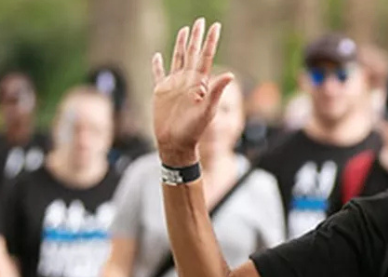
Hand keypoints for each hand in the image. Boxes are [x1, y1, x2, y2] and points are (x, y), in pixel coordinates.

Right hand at [151, 17, 235, 166]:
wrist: (176, 144)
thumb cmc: (193, 130)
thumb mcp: (207, 111)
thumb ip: (216, 92)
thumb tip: (230, 75)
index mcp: (199, 83)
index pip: (206, 56)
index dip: (210, 41)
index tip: (215, 26)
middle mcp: (188, 81)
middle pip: (192, 53)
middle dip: (197, 37)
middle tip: (200, 21)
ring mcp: (174, 85)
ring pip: (177, 59)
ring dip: (180, 44)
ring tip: (184, 30)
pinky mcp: (161, 92)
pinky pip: (158, 74)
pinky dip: (157, 65)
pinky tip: (157, 55)